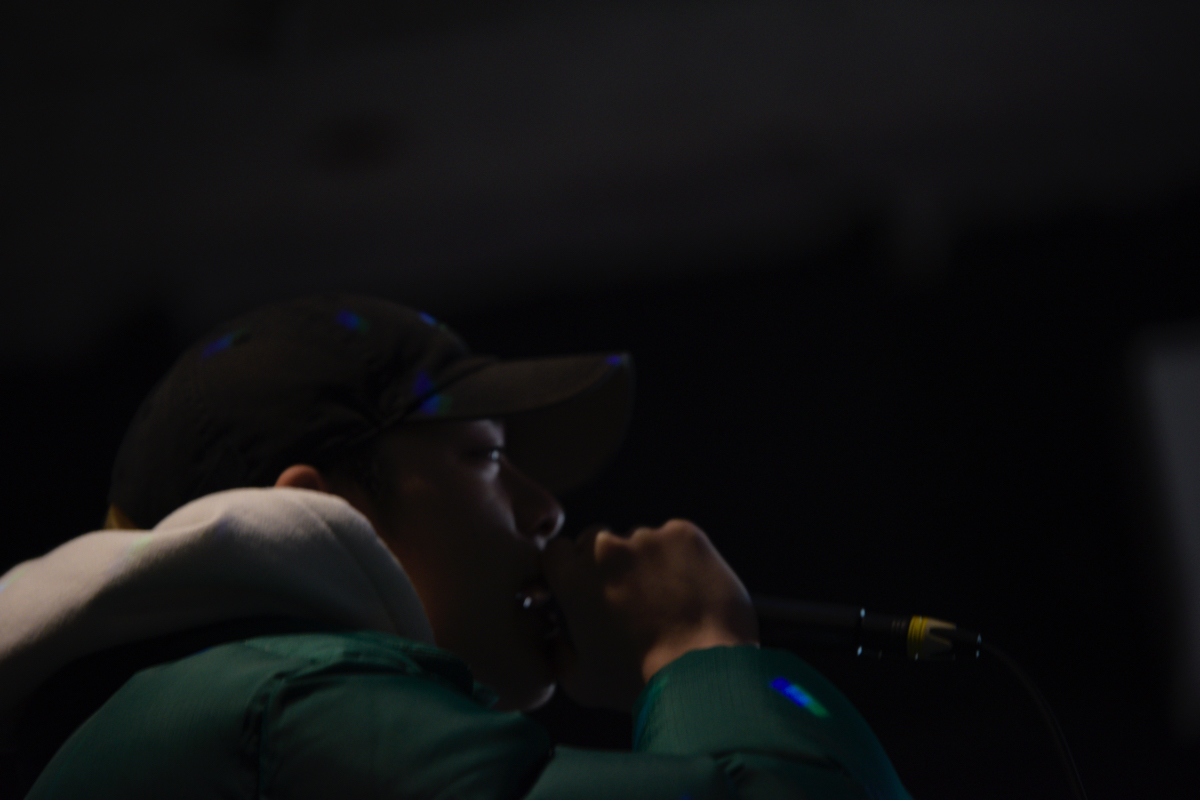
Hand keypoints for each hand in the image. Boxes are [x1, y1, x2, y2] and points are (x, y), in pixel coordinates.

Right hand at [541, 519, 758, 711]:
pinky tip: (691, 591)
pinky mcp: (684, 534)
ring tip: (669, 602)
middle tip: (629, 596)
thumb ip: (559, 654)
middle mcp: (606, 548)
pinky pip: (675, 540)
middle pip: (596, 541)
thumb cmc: (640, 682)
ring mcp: (647, 537)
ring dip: (646, 562)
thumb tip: (558, 638)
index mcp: (573, 578)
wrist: (704, 672)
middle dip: (607, 562)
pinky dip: (680, 559)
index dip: (570, 569)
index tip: (585, 586)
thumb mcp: (581, 683)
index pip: (558, 552)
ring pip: (639, 541)